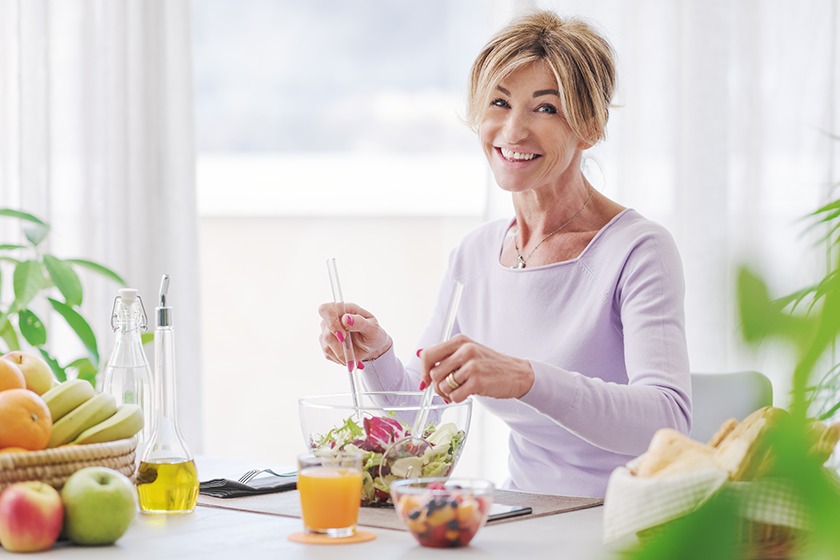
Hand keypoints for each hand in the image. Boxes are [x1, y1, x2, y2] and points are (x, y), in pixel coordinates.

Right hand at [318, 302, 392, 368]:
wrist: (372, 347)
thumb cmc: (374, 334)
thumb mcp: (373, 328)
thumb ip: (360, 322)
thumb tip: (345, 318)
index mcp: (344, 309)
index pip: (326, 310)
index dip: (330, 322)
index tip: (342, 336)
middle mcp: (334, 319)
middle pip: (326, 331)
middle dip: (338, 345)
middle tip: (351, 353)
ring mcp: (328, 332)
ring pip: (326, 345)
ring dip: (341, 355)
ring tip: (355, 359)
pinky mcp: (327, 345)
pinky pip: (328, 354)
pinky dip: (340, 359)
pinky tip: (350, 358)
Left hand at [417, 334, 534, 401]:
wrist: (517, 373)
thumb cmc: (490, 364)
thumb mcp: (468, 351)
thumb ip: (446, 355)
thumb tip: (420, 357)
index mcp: (460, 341)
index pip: (428, 354)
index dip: (423, 370)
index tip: (425, 380)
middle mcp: (465, 350)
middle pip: (433, 373)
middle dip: (437, 385)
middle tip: (447, 389)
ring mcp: (472, 366)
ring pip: (442, 386)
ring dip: (448, 393)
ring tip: (459, 390)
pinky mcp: (478, 382)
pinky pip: (454, 396)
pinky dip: (457, 399)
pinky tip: (467, 393)